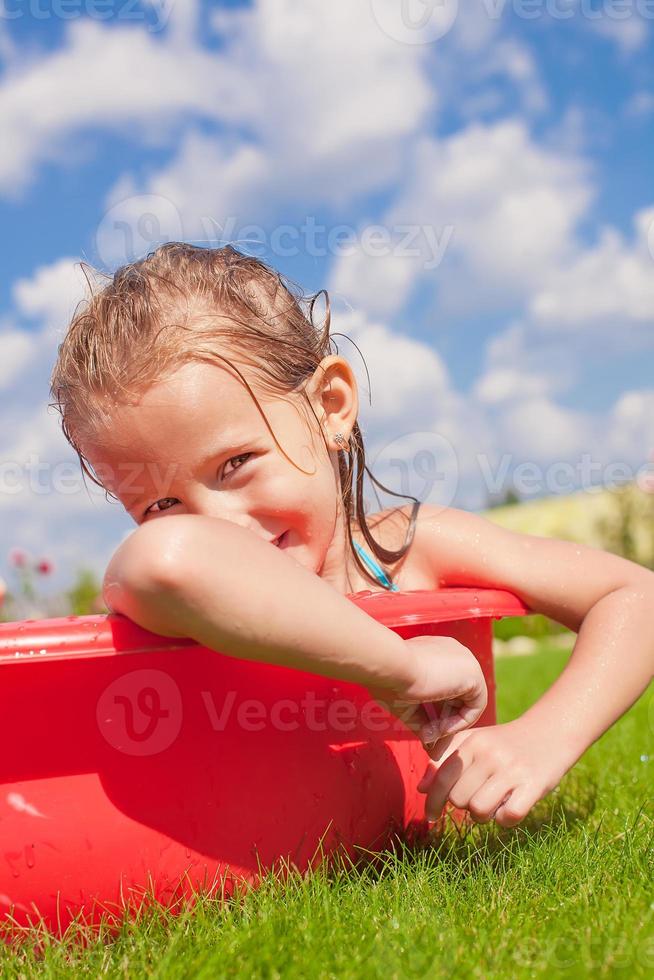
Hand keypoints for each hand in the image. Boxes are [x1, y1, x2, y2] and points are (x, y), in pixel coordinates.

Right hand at [368, 634, 487, 740]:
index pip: (444, 691)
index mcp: (436, 654)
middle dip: (444, 727)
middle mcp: (454, 654)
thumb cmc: (390, 680)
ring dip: (449, 726)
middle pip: (457, 699)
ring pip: (467, 704)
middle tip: (432, 750)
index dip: (435, 717)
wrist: (389, 665)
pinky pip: (475, 707)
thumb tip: (430, 746)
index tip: (423, 736)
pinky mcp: (473, 673)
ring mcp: (466, 661)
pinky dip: (460, 722)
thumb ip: (422, 721)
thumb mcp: (405, 703)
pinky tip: (440, 728)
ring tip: (430, 736)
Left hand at [417, 718, 580, 827]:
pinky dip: (506, 819)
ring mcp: (512, 769)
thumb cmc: (504, 743)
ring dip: (483, 815)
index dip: (432, 801)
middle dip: (463, 805)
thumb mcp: (474, 742)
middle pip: (458, 798)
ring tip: (493, 802)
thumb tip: (422, 788)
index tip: (431, 815)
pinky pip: (509, 816)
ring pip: (479, 810)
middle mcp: (490, 754)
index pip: (441, 777)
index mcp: (472, 743)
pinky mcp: (534, 784)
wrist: (549, 733)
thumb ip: (445, 760)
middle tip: (477, 797)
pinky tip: (510, 807)